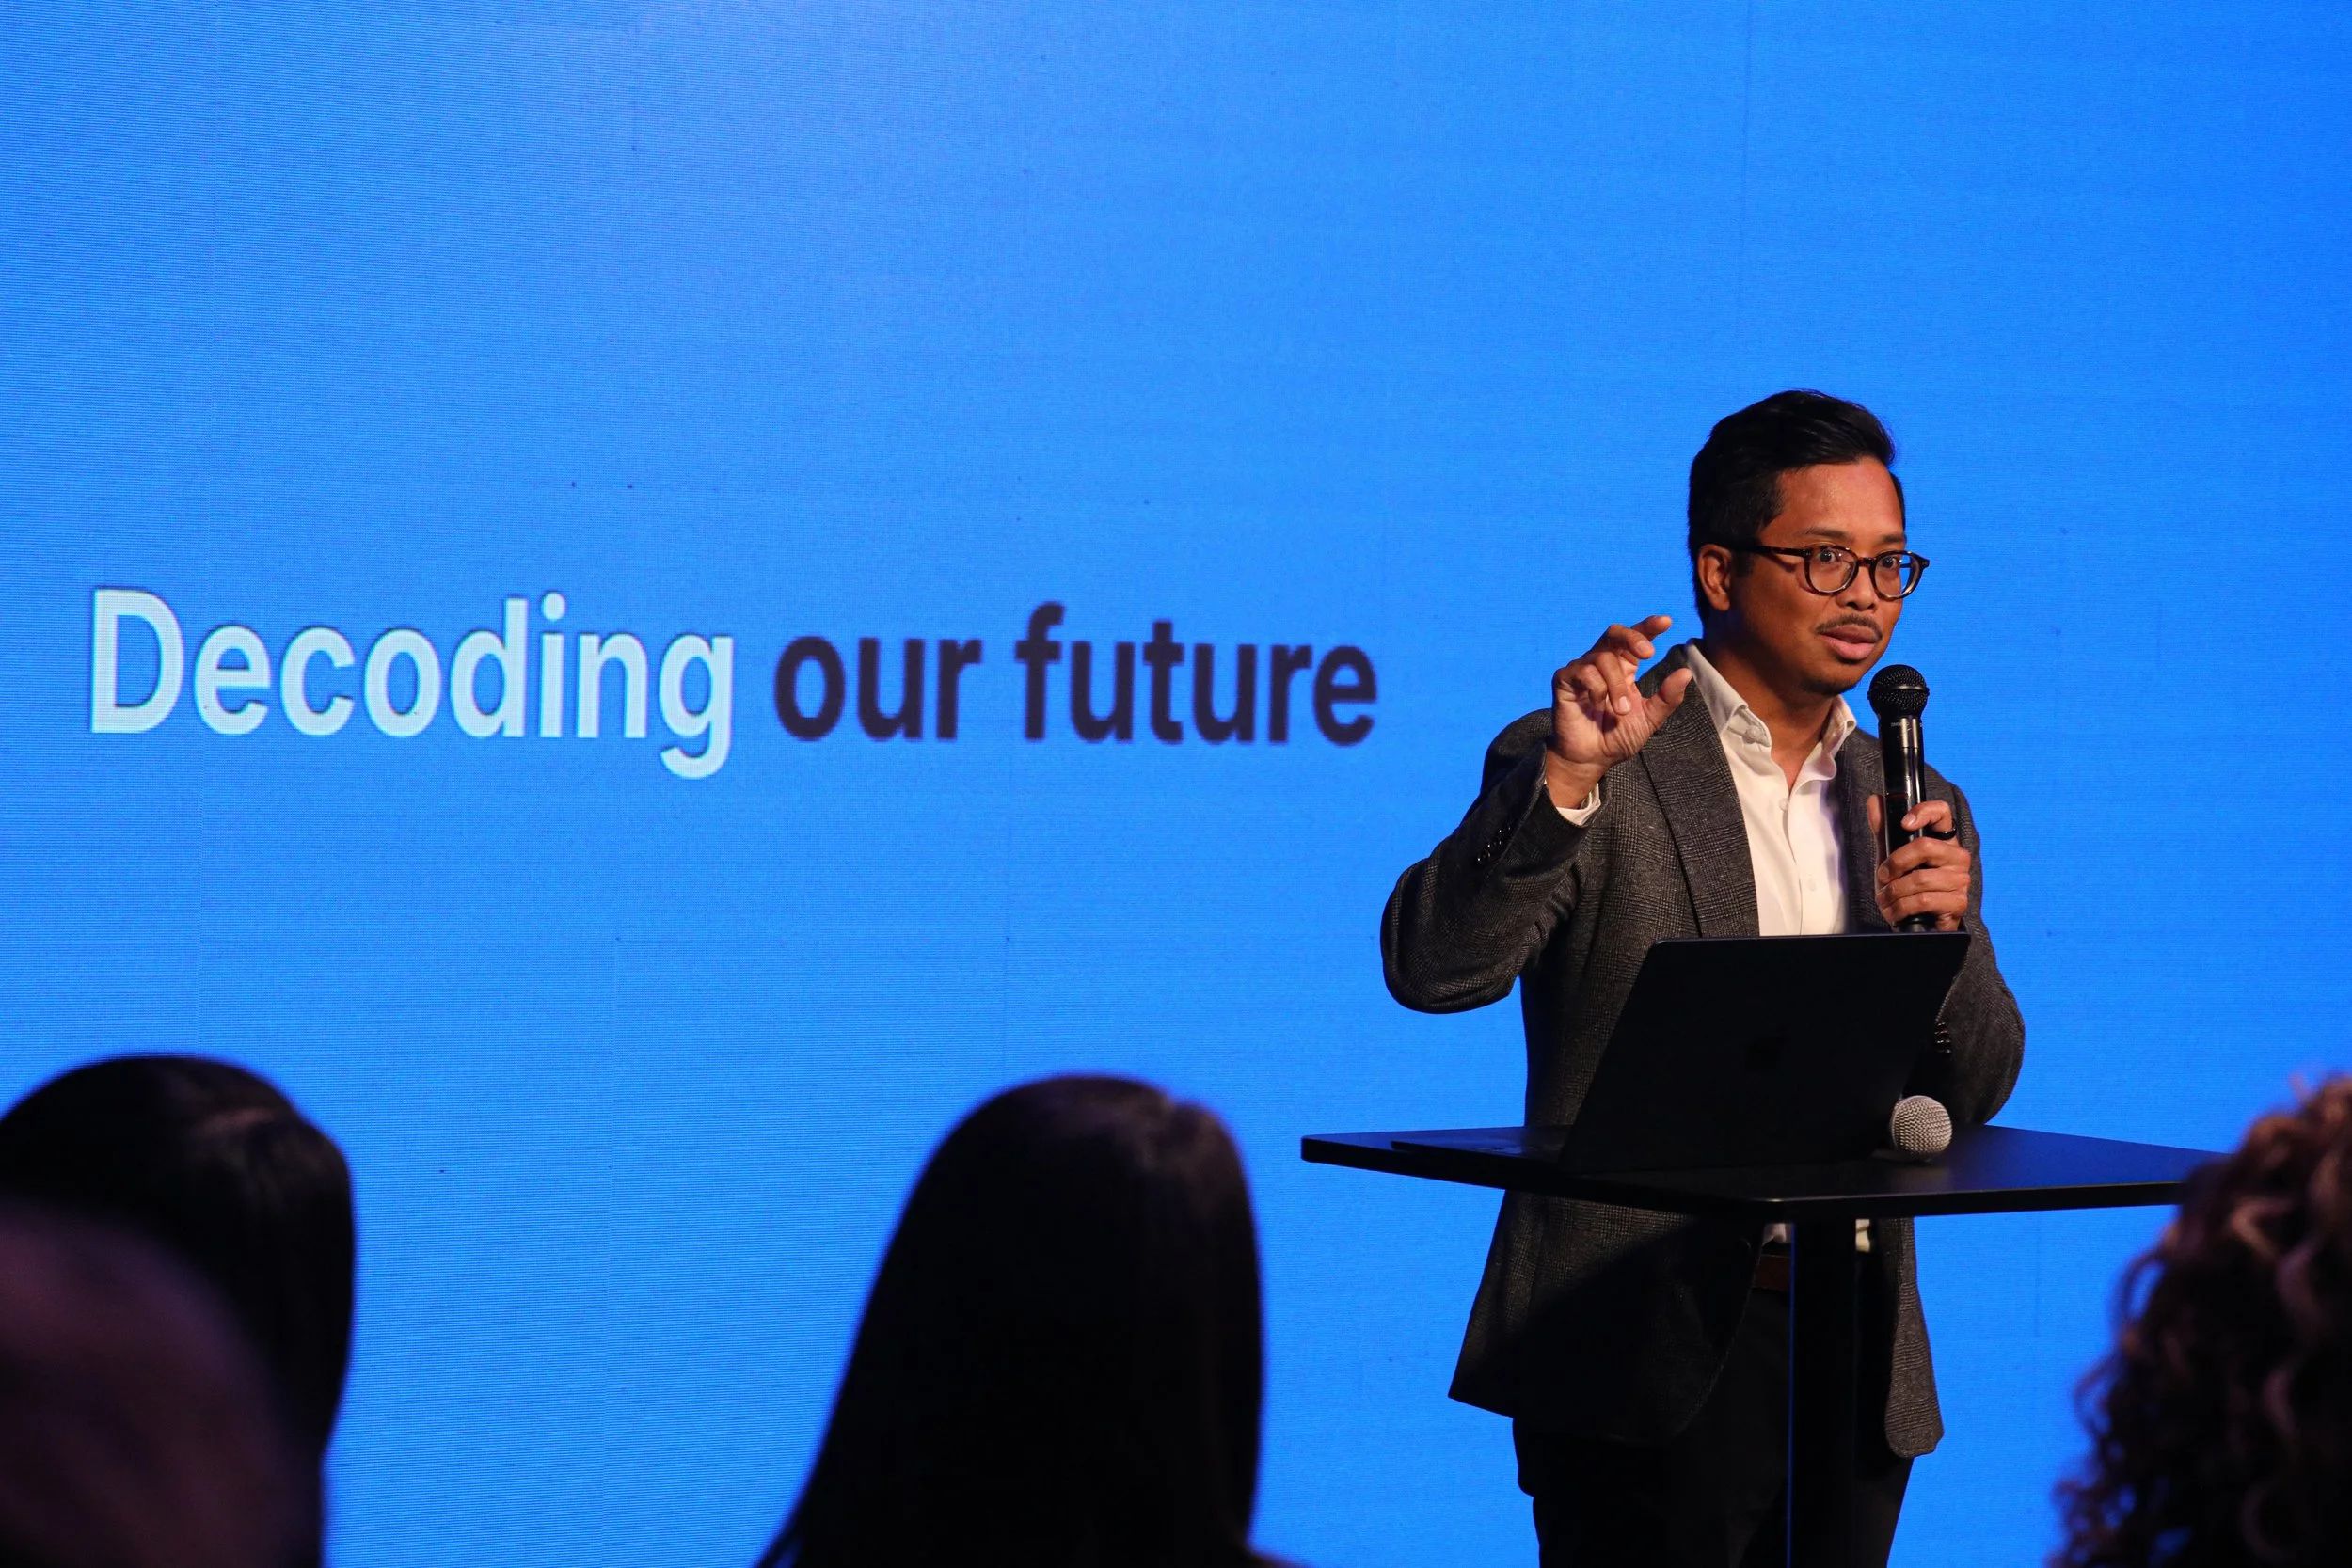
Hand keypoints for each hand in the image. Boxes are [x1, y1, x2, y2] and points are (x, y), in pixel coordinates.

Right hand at [1545, 615, 1694, 806]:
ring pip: (1602, 657)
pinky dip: (1596, 688)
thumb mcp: (1650, 718)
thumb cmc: (1618, 737)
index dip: (1649, 627)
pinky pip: (1582, 671)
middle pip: (1614, 633)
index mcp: (1625, 668)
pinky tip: (1596, 705)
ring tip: (1621, 710)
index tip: (1667, 622)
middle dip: (1632, 637)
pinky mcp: (1565, 681)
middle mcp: (1603, 664)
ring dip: (1616, 685)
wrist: (1592, 758)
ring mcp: (1582, 670)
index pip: (1636, 639)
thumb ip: (1667, 698)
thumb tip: (1686, 672)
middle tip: (1648, 654)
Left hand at [1867, 796, 1970, 931]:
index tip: (1903, 823)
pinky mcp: (1958, 903)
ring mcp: (1960, 880)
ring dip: (1894, 892)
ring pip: (1920, 879)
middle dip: (1895, 863)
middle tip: (1883, 877)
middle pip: (1925, 846)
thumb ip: (1884, 830)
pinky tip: (1895, 911)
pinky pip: (1923, 900)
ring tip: (1886, 899)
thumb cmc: (1907, 887)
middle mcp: (1957, 857)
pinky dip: (1900, 907)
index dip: (1923, 812)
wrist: (1918, 924)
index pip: (1942, 813)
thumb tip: (1875, 800)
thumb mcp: (1891, 856)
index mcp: (1943, 841)